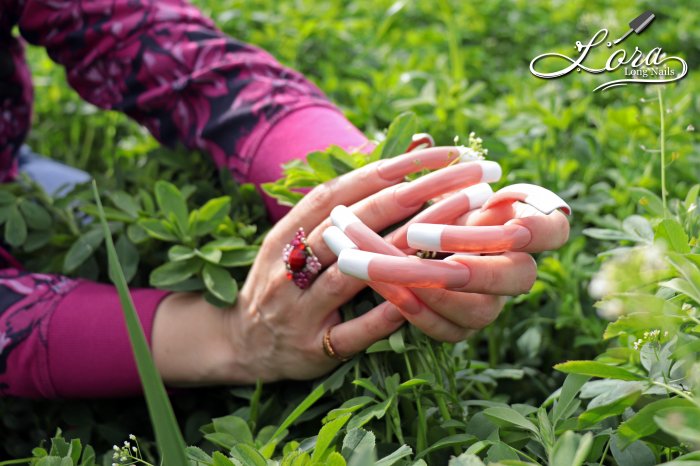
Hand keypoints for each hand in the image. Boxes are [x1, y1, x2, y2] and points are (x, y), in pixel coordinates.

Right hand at [151, 147, 569, 385]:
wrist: (240, 340)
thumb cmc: (285, 278)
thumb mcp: (302, 233)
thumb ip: (351, 198)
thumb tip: (409, 147)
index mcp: (290, 228)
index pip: (348, 189)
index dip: (397, 167)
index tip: (445, 152)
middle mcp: (291, 263)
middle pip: (359, 222)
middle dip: (420, 195)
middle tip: (471, 180)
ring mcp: (299, 307)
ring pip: (355, 273)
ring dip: (409, 248)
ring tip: (462, 228)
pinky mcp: (312, 346)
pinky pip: (356, 330)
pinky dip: (389, 312)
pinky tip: (429, 293)